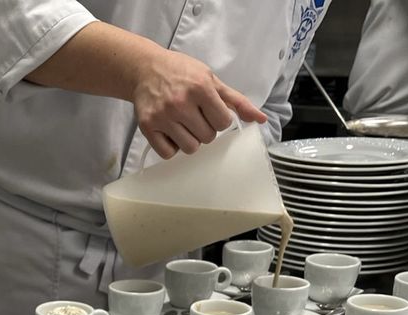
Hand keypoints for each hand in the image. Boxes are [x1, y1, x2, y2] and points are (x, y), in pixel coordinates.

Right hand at [131, 49, 266, 158]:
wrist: (146, 68)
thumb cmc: (182, 72)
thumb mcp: (211, 79)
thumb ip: (236, 101)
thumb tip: (261, 119)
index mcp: (201, 88)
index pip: (223, 123)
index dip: (219, 119)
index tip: (209, 110)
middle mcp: (181, 102)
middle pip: (208, 137)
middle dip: (205, 129)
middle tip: (194, 116)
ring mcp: (162, 116)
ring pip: (190, 148)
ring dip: (190, 140)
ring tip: (183, 125)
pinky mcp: (147, 126)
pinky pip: (168, 153)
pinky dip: (172, 147)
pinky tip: (170, 132)